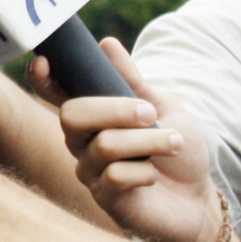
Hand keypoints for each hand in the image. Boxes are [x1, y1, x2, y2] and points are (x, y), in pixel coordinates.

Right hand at [31, 37, 223, 241]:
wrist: (199, 199)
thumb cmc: (177, 151)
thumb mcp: (162, 107)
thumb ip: (133, 80)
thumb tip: (106, 43)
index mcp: (92, 115)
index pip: (53, 94)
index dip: (42, 79)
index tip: (44, 61)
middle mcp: (81, 141)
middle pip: (72, 115)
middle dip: (115, 110)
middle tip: (149, 113)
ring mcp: (89, 170)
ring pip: (104, 145)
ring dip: (148, 141)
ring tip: (175, 143)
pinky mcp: (104, 198)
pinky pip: (117, 176)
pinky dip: (147, 172)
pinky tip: (155, 177)